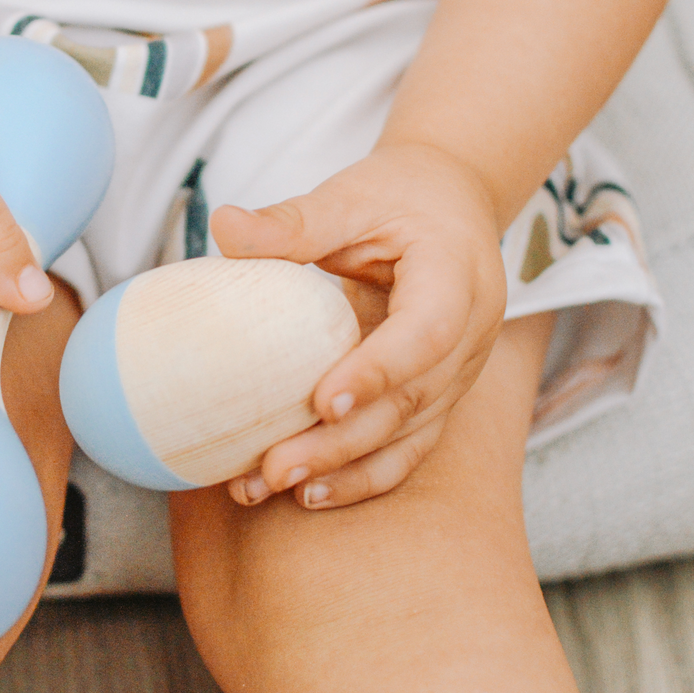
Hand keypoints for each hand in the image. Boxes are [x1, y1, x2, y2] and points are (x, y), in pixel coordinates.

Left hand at [211, 142, 507, 509]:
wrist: (451, 205)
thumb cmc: (398, 197)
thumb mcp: (349, 196)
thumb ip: (293, 220)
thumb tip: (221, 224)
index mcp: (457, 275)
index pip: (429, 333)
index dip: (379, 370)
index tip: (321, 402)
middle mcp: (471, 335)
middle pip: (413, 400)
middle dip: (341, 442)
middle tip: (272, 467)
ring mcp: (460, 374)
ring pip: (408, 436)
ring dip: (341, 469)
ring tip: (270, 487)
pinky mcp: (439, 397)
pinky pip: (407, 448)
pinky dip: (361, 477)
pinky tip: (308, 495)